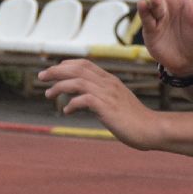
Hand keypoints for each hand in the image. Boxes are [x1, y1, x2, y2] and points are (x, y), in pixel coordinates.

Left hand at [38, 59, 159, 150]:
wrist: (151, 129)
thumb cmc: (134, 119)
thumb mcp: (116, 103)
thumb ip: (102, 98)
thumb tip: (85, 101)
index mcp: (110, 80)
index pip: (84, 64)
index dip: (66, 64)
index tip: (53, 70)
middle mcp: (108, 83)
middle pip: (77, 69)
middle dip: (56, 71)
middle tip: (41, 76)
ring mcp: (108, 94)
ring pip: (78, 81)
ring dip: (59, 86)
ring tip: (48, 95)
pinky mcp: (107, 107)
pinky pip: (84, 99)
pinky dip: (71, 104)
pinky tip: (66, 111)